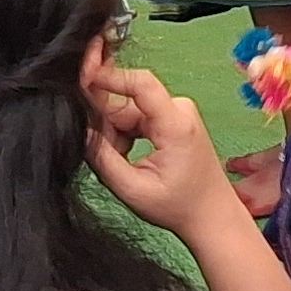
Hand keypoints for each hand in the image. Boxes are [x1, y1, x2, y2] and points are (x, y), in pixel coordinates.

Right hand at [83, 65, 241, 238]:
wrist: (210, 213)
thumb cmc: (178, 206)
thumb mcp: (133, 188)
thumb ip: (103, 157)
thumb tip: (80, 129)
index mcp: (176, 124)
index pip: (141, 84)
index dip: (110, 77)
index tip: (82, 78)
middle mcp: (179, 109)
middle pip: (128, 102)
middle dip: (106, 125)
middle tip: (105, 156)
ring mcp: (177, 112)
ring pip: (129, 111)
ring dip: (115, 134)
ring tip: (121, 164)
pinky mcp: (172, 119)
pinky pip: (137, 118)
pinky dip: (125, 135)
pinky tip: (127, 157)